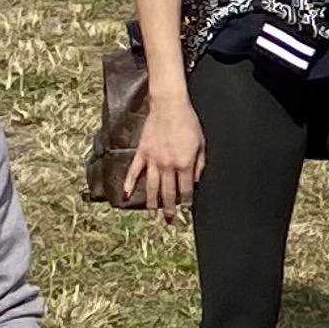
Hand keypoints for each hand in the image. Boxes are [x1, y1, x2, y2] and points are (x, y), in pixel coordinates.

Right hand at [121, 92, 204, 214]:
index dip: (186, 202)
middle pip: (168, 193)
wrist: (169, 106)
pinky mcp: (141, 153)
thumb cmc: (188, 123)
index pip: (185, 190)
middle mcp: (167, 165)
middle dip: (170, 209)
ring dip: (152, 203)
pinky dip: (129, 184)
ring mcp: (152, 160)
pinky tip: (126, 195)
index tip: (185, 211)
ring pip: (152, 187)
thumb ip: (199, 165)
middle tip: (169, 221)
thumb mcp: (201, 144)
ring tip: (153, 214)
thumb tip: (196, 181)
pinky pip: (134, 172)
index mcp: (184, 164)